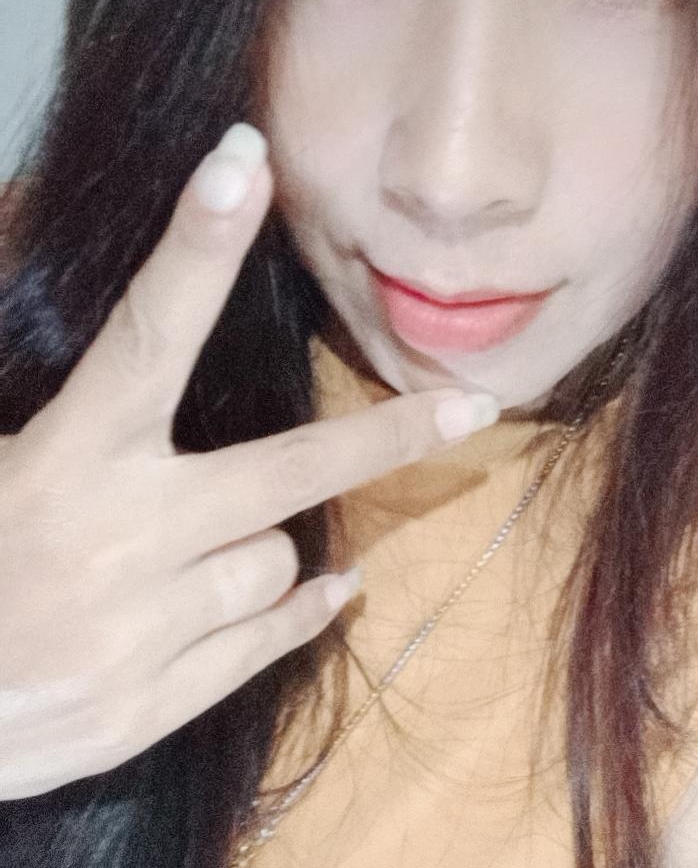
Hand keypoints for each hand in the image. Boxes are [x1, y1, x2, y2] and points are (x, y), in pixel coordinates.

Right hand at [0, 124, 499, 798]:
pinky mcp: (154, 704)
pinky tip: (328, 589)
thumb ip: (55, 409)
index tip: (245, 163)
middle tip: (472, 405)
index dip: (198, 245)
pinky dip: (300, 609)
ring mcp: (145, 629)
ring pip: (281, 562)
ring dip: (272, 544)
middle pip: (290, 471)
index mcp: (64, 460)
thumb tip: (90, 309)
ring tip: (220, 542)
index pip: (146, 332)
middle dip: (388, 435)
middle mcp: (121, 538)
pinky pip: (269, 642)